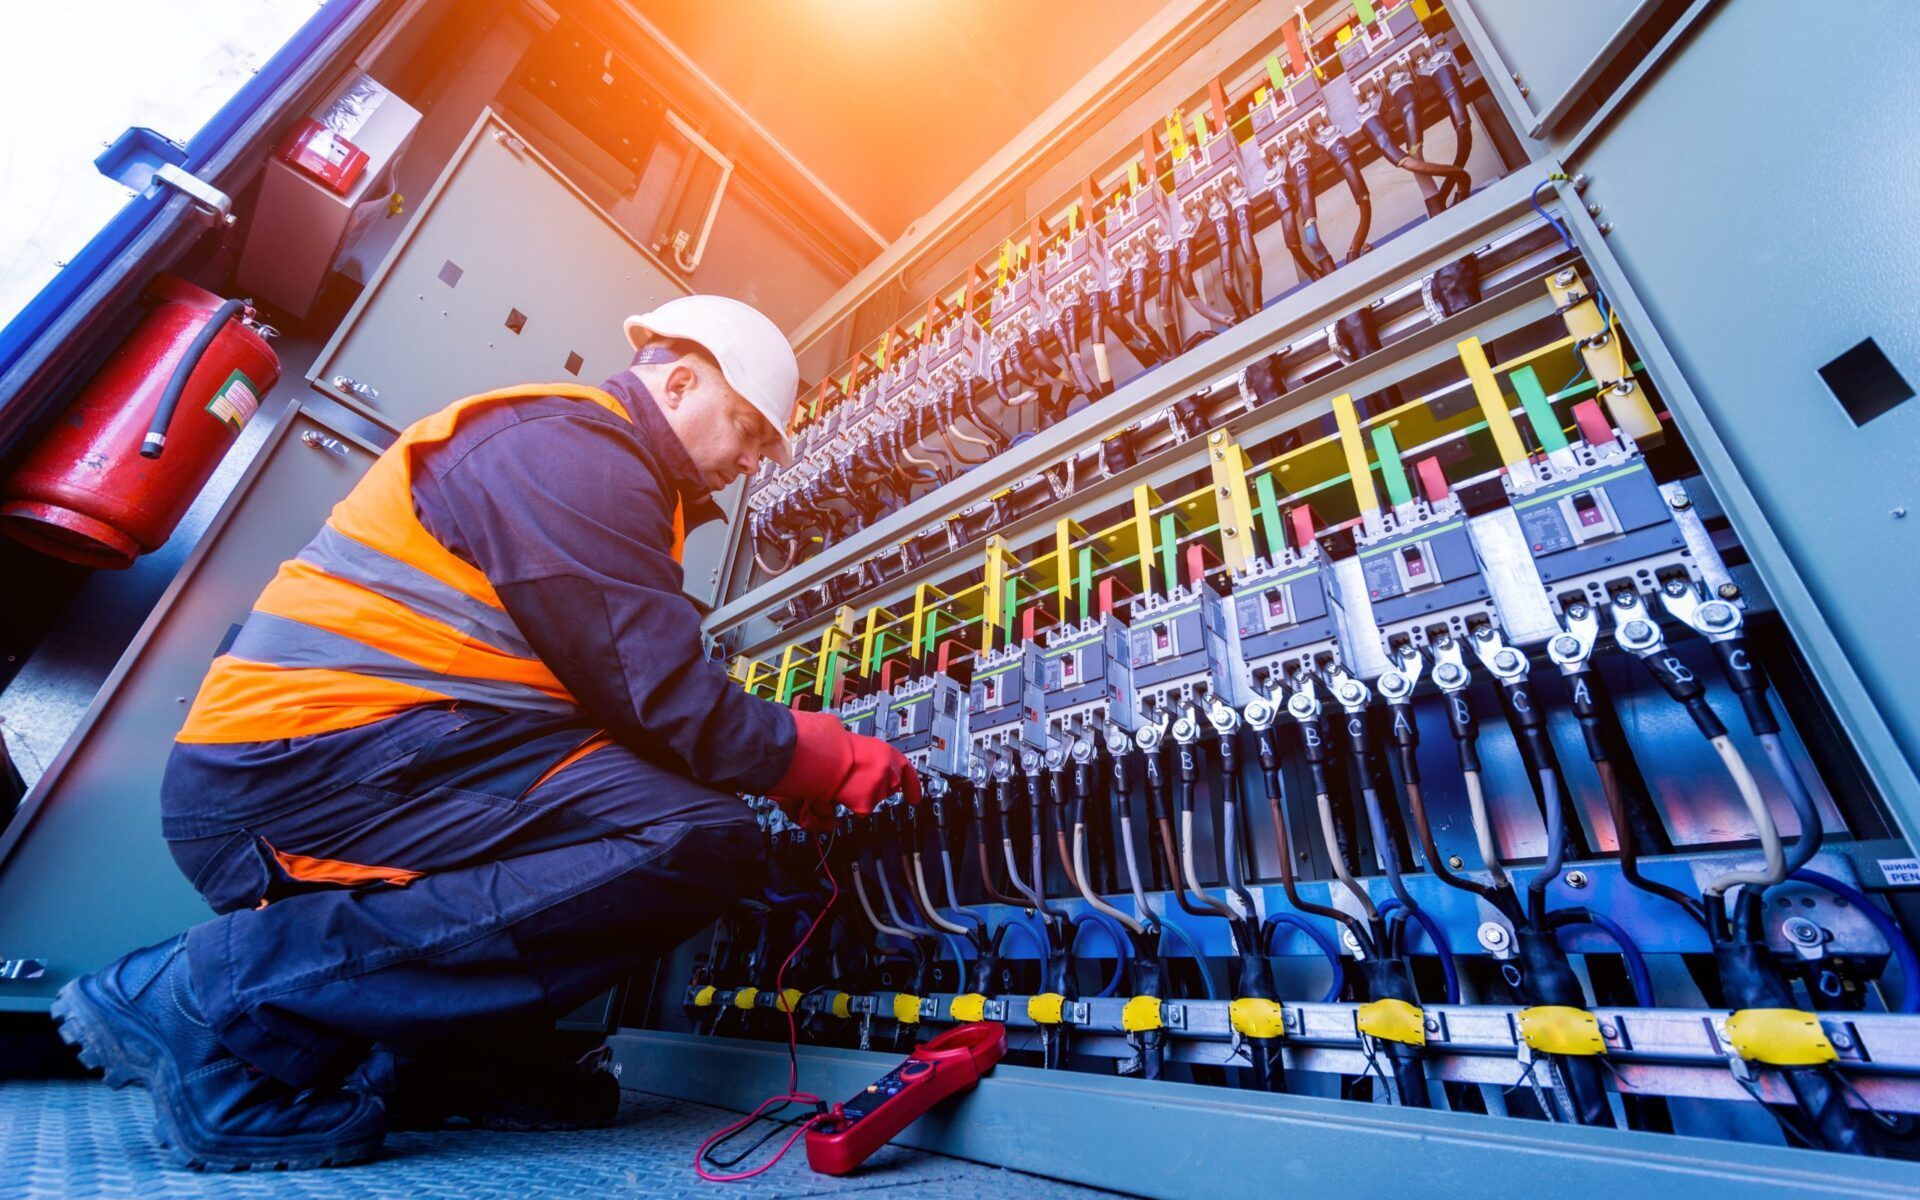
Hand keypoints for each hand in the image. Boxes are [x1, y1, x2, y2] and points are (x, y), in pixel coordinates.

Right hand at [771, 711, 918, 824]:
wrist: (823, 755)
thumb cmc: (836, 746)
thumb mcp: (863, 746)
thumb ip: (876, 758)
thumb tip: (878, 767)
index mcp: (888, 753)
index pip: (908, 772)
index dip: (913, 787)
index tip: (915, 798)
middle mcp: (888, 770)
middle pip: (891, 788)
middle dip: (879, 788)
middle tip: (861, 782)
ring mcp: (879, 787)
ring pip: (876, 799)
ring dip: (863, 795)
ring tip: (847, 782)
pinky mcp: (867, 802)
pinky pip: (862, 809)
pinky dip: (852, 804)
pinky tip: (844, 791)